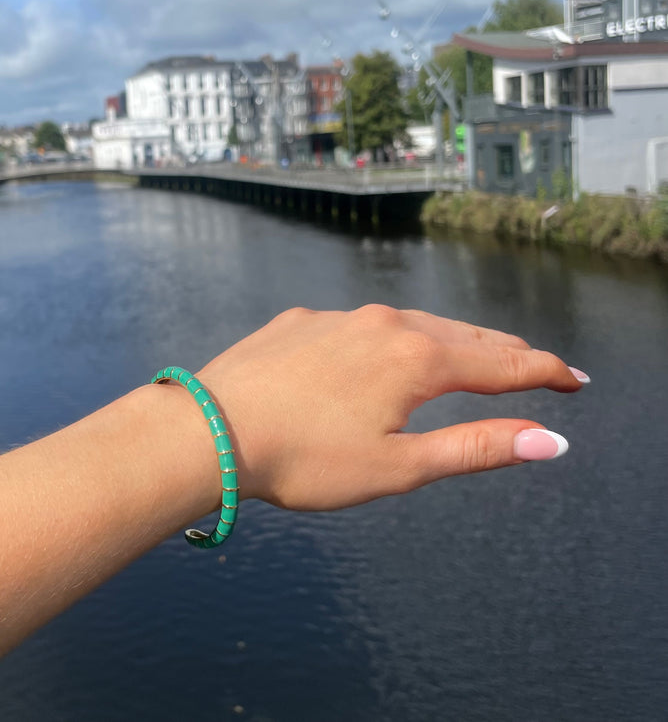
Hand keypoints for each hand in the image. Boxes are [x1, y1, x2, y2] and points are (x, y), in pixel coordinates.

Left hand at [197, 305, 582, 509]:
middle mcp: (382, 324)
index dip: (543, 373)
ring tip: (470, 352)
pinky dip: (388, 337)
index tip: (575, 379)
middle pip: (461, 336)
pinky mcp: (299, 321)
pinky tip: (381, 349)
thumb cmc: (303, 458)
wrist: (210, 430)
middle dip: (503, 352)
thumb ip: (475, 449)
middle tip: (535, 363)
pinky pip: (358, 324)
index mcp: (415, 360)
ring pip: (410, 324)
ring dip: (449, 340)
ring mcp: (337, 317)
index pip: (501, 365)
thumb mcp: (398, 467)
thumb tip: (549, 440)